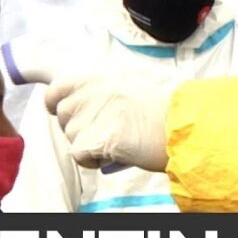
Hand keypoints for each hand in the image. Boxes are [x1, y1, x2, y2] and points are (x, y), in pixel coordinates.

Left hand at [43, 70, 172, 171]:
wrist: (182, 129)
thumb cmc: (162, 113)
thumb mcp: (130, 86)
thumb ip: (101, 89)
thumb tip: (72, 98)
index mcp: (101, 77)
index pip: (57, 88)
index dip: (56, 103)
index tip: (61, 111)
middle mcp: (95, 91)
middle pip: (64, 116)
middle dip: (78, 128)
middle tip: (105, 131)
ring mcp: (96, 113)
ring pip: (72, 137)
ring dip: (89, 145)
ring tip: (117, 141)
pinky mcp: (98, 137)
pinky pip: (79, 154)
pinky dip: (92, 160)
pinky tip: (114, 153)